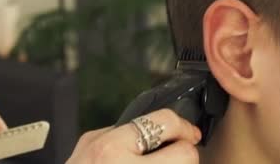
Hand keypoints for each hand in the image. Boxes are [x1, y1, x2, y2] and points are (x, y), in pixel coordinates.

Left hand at [67, 109, 201, 163]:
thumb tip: (185, 157)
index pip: (183, 152)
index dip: (191, 155)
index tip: (192, 158)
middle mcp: (111, 153)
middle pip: (166, 122)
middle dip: (181, 135)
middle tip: (186, 145)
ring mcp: (96, 142)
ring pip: (144, 121)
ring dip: (155, 138)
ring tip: (161, 152)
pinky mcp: (87, 140)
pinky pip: (121, 131)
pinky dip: (131, 142)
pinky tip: (134, 156)